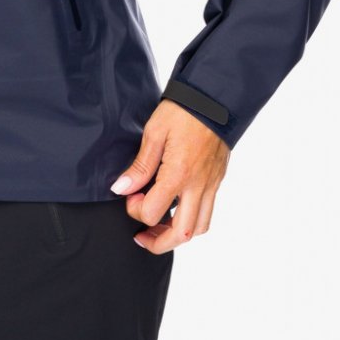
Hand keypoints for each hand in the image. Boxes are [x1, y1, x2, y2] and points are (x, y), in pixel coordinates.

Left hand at [110, 98, 229, 253]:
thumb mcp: (153, 133)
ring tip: (160, 226)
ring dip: (178, 234)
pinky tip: (177, 207)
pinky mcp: (218, 180)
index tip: (129, 194)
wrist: (213, 97)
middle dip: (158, 242)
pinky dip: (192, 219)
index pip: (154, 212)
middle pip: (182, 233)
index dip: (135, 209)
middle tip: (142, 236)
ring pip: (200, 227)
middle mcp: (199, 185)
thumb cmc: (182, 111)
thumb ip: (139, 166)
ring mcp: (212, 184)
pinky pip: (208, 212)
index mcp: (179, 174)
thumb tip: (121, 189)